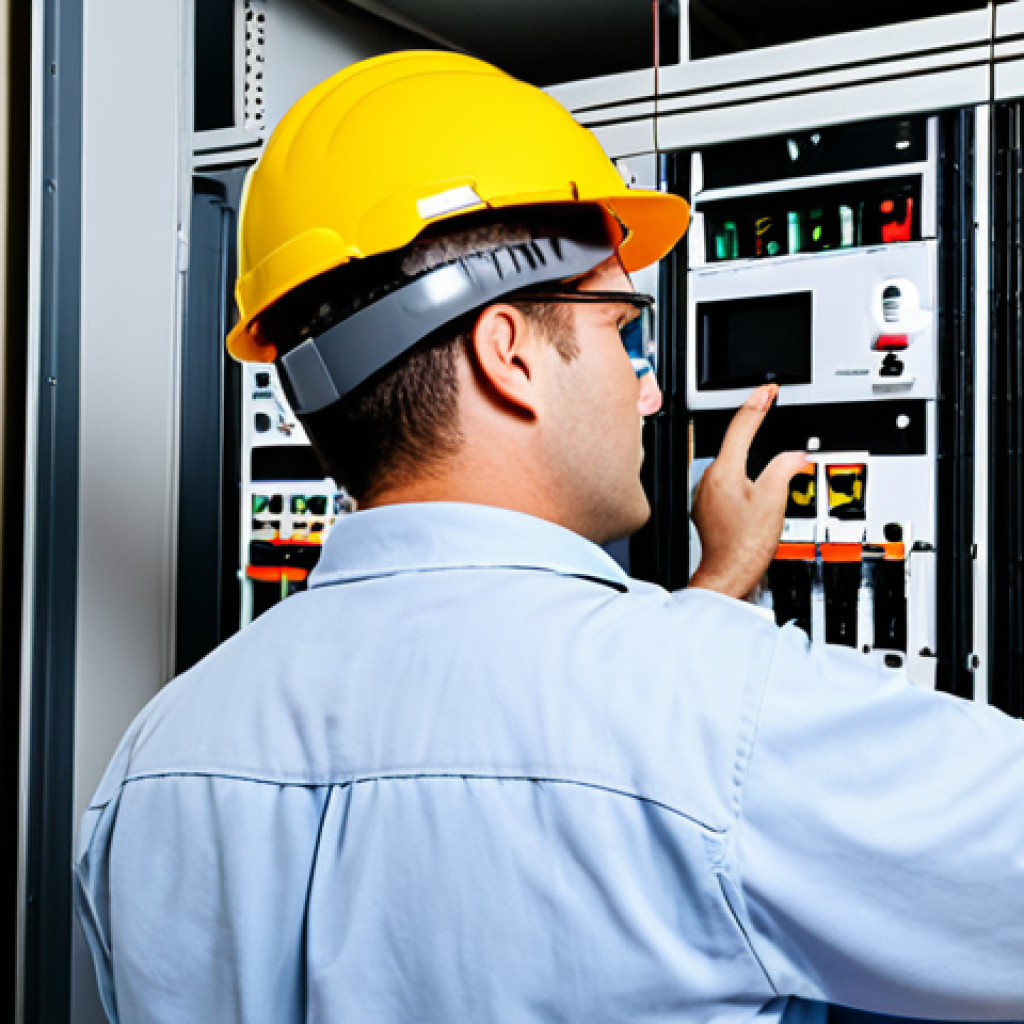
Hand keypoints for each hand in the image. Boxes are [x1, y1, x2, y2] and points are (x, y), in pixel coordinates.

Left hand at [688, 384, 810, 599]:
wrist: (727, 573)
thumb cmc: (745, 544)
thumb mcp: (774, 500)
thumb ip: (785, 468)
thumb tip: (795, 457)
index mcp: (724, 471)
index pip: (741, 425)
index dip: (757, 403)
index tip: (767, 390)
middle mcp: (709, 479)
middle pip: (735, 443)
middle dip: (754, 426)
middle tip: (769, 404)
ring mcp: (705, 494)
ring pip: (731, 464)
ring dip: (749, 456)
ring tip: (765, 448)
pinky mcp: (707, 508)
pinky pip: (726, 483)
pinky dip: (742, 478)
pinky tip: (753, 487)